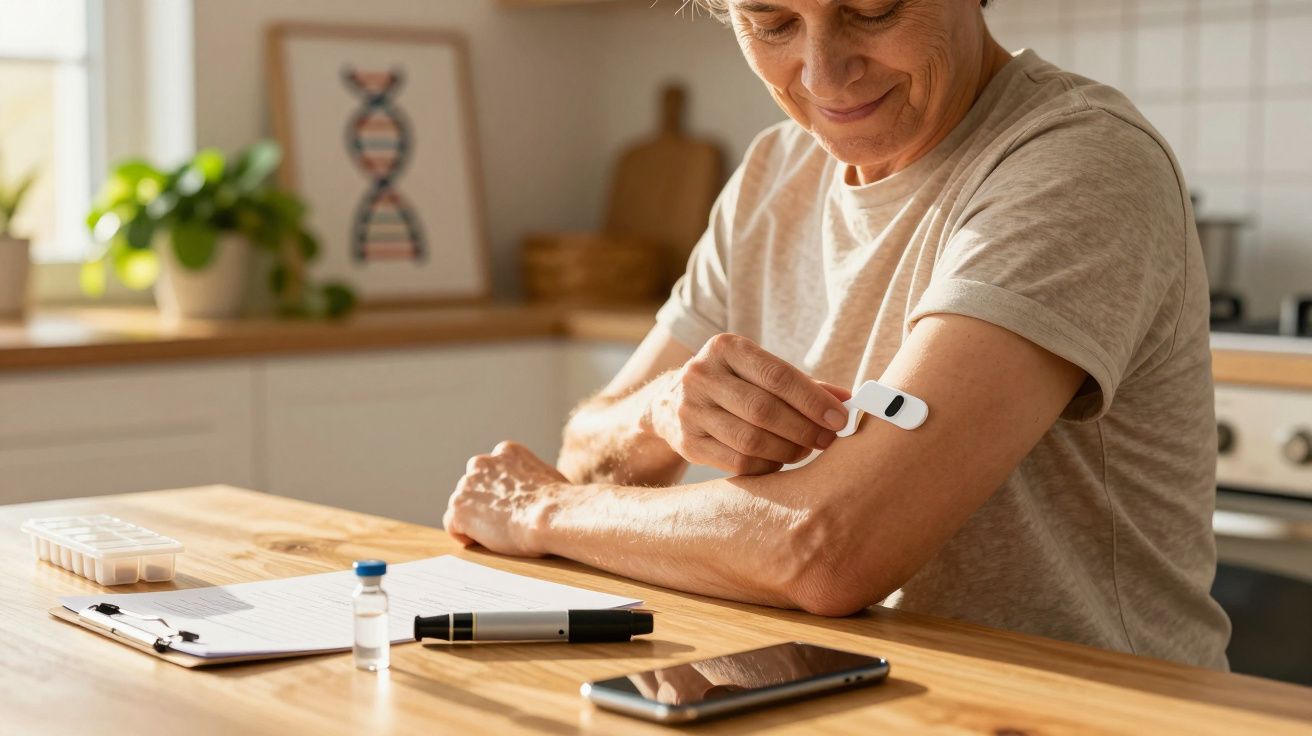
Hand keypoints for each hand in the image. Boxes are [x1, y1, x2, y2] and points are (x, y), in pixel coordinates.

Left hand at [443, 441, 567, 556]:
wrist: (551, 515)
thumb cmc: (559, 502)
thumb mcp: (547, 476)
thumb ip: (531, 479)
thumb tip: (535, 494)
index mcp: (506, 451)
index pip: (493, 472)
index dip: (500, 492)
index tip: (510, 507)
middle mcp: (483, 463)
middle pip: (474, 487)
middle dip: (484, 503)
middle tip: (502, 523)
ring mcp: (467, 484)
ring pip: (462, 506)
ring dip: (475, 520)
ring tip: (497, 534)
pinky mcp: (459, 508)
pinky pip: (453, 525)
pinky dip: (464, 535)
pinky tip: (483, 542)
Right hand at [645, 333, 850, 475]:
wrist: (669, 402)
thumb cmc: (733, 385)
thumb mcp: (760, 372)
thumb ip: (804, 385)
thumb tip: (849, 399)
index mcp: (725, 347)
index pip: (777, 375)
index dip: (812, 400)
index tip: (839, 419)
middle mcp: (701, 374)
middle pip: (764, 410)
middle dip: (804, 429)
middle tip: (828, 440)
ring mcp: (689, 410)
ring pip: (751, 440)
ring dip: (788, 450)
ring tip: (805, 450)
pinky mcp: (686, 442)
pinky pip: (737, 462)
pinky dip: (766, 465)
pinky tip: (778, 461)